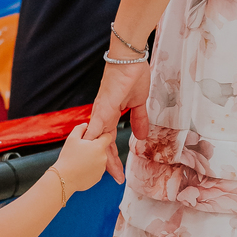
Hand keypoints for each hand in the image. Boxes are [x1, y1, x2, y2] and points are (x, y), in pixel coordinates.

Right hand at [53, 122, 114, 194]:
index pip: (107, 136)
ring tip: (80, 161)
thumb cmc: (67, 159)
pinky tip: (81, 168)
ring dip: (93, 158)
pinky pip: (97, 169)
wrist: (64, 178)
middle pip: (102, 149)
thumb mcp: (72, 138)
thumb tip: (85, 125)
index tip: (92, 139)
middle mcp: (103, 157)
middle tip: (82, 151)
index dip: (100, 136)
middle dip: (94, 148)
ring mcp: (102, 168)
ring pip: (100, 159)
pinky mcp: (99, 177)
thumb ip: (80, 128)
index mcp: (99, 146)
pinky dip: (91, 168)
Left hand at [86, 59, 149, 184]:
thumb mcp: (138, 103)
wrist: (130, 57)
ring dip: (104, 156)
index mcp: (109, 114)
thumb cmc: (132, 74)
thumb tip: (142, 136)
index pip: (109, 140)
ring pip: (99, 138)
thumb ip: (139, 119)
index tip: (117, 171)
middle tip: (116, 179)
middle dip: (108, 163)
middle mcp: (102, 114)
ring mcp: (102, 110)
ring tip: (110, 173)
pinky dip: (95, 137)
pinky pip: (99, 124)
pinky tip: (94, 151)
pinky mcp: (105, 104)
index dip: (112, 156)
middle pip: (102, 144)